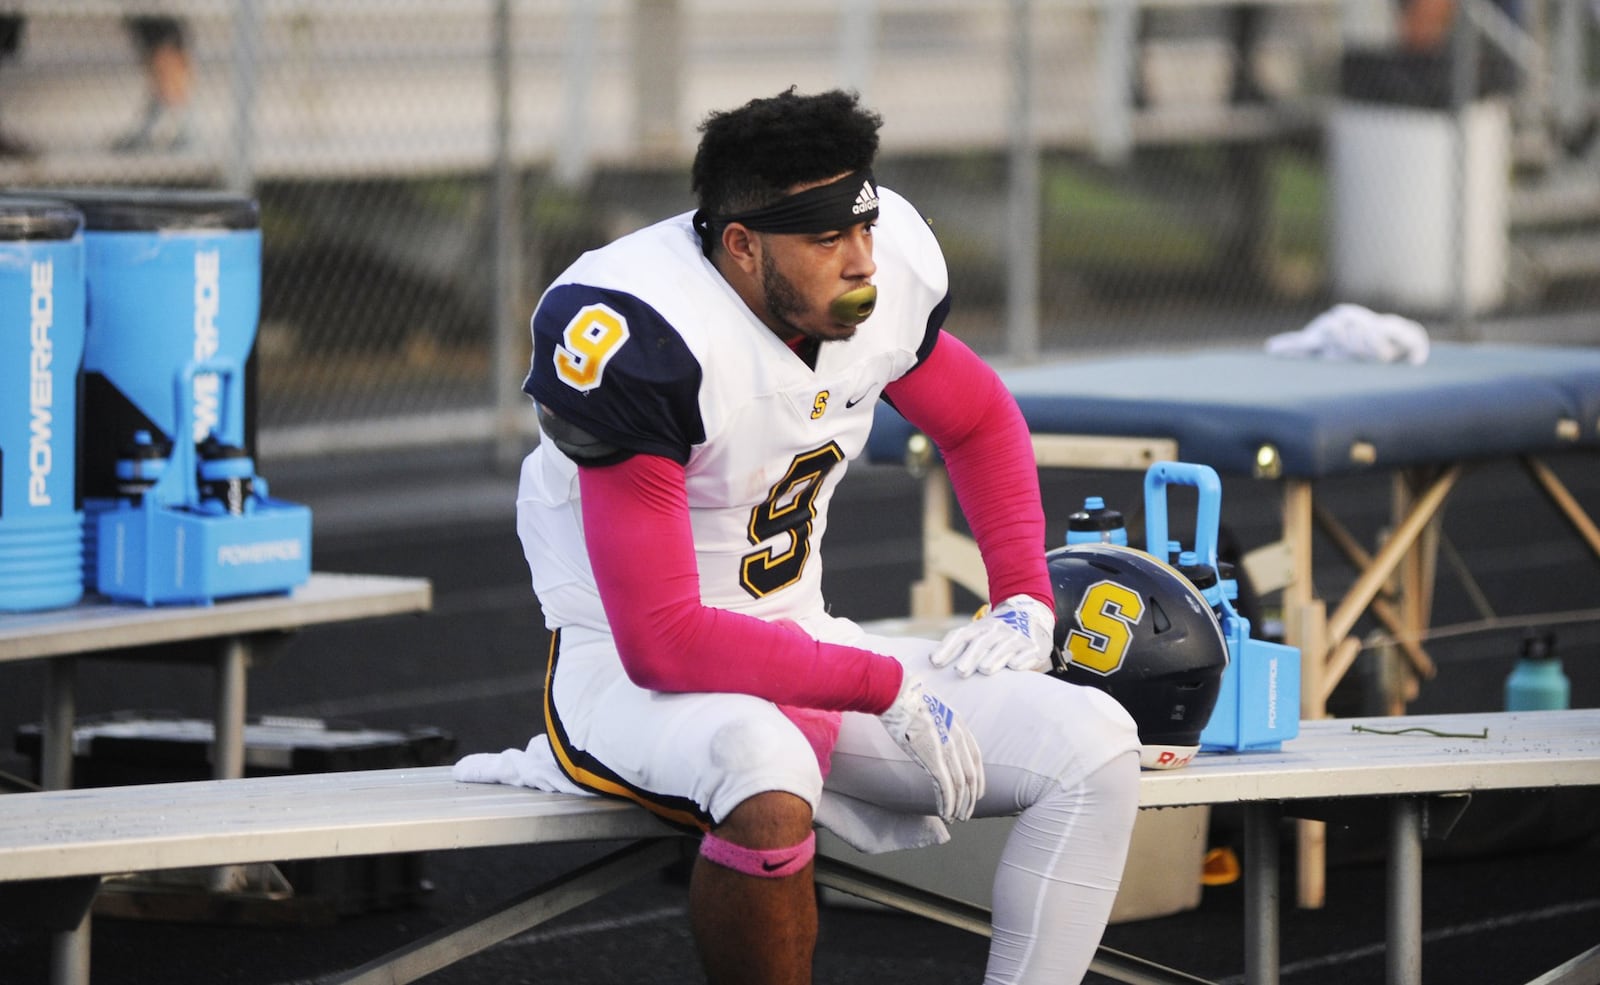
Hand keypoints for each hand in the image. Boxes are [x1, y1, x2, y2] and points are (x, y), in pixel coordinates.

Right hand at [878, 674, 983, 821]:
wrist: (896, 693)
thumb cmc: (908, 700)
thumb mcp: (934, 710)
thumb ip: (942, 726)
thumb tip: (937, 738)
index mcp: (960, 726)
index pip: (977, 759)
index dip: (978, 780)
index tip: (975, 794)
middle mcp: (958, 738)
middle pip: (971, 776)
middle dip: (970, 799)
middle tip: (966, 813)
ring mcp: (946, 747)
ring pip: (960, 785)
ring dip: (959, 805)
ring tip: (955, 817)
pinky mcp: (932, 757)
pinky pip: (945, 786)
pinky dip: (947, 803)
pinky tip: (945, 812)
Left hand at [929, 594, 1054, 676]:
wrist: (1031, 614)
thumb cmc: (996, 633)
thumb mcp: (979, 634)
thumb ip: (960, 647)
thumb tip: (932, 665)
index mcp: (979, 629)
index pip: (960, 636)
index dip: (946, 649)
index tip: (934, 662)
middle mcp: (996, 631)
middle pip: (980, 643)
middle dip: (969, 657)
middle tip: (960, 672)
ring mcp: (1015, 638)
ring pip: (1003, 647)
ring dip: (994, 658)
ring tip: (984, 670)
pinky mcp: (1033, 647)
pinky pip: (1027, 653)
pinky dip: (1021, 659)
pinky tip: (1015, 667)